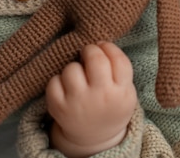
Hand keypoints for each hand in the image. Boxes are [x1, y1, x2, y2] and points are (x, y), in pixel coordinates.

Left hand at [46, 42, 136, 157]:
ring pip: (72, 68)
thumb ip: (119, 68)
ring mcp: (78, 102)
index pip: (118, 59)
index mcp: (121, 92)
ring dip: (74, 67)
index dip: (109, 47)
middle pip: (95, 59)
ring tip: (79, 75)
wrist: (94, 137)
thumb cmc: (111, 104)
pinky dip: (58, 81)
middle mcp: (100, 96)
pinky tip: (66, 87)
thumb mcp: (126, 91)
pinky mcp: (58, 107)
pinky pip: (53, 81)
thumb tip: (99, 42)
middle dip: (91, 50)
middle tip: (89, 53)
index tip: (104, 46)